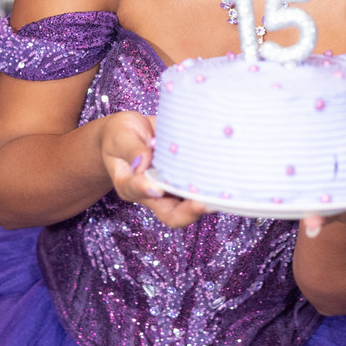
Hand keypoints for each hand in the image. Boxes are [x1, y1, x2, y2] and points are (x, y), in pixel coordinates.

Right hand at [100, 112, 211, 227]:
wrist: (130, 132)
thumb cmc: (119, 135)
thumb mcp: (120, 137)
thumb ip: (131, 149)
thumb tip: (144, 162)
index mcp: (130, 185)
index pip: (140, 194)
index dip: (149, 192)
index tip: (155, 187)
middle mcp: (153, 193)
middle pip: (173, 214)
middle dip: (190, 211)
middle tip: (204, 202)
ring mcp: (172, 187)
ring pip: (191, 203)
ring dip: (207, 200)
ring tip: (222, 191)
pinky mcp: (186, 176)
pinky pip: (201, 186)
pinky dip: (213, 184)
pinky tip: (226, 172)